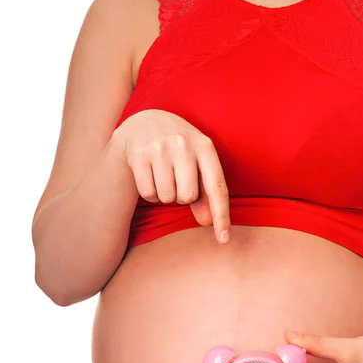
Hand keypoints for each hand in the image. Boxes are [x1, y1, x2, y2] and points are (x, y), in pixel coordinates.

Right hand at [112, 109, 230, 243]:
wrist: (145, 122)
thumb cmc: (180, 150)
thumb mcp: (198, 164)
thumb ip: (206, 194)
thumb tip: (207, 222)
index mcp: (205, 146)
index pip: (217, 187)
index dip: (221, 216)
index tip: (224, 240)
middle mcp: (183, 144)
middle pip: (188, 197)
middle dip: (182, 196)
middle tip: (177, 179)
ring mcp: (159, 148)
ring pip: (167, 197)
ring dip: (165, 195)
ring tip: (163, 175)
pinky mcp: (138, 155)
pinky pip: (149, 193)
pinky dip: (151, 193)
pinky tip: (150, 175)